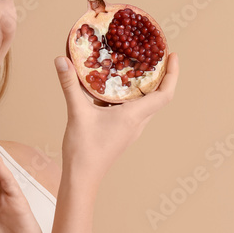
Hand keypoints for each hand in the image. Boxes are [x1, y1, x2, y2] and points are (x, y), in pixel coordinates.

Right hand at [54, 52, 178, 184]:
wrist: (82, 177)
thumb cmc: (84, 149)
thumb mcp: (77, 112)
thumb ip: (69, 85)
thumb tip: (60, 60)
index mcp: (134, 116)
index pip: (164, 94)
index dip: (172, 74)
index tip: (172, 55)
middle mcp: (137, 122)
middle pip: (158, 96)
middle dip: (160, 75)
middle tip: (153, 55)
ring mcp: (130, 129)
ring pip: (145, 104)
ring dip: (145, 86)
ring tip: (136, 67)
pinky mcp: (121, 132)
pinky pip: (132, 110)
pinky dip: (129, 96)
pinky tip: (114, 88)